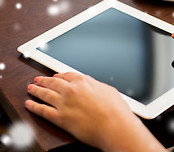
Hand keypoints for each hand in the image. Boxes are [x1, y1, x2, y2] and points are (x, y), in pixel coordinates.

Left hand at [25, 72, 165, 151]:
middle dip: (43, 80)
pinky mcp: (60, 118)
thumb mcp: (108, 90)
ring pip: (44, 94)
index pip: (66, 74)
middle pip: (52, 82)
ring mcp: (64, 103)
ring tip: (30, 89)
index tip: (54, 76)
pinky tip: (29, 104)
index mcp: (84, 81)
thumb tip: (92, 86)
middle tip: (37, 80)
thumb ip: (96, 86)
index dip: (58, 75)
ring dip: (35, 90)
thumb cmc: (116, 110)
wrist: (115, 126)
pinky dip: (34, 107)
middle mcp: (71, 90)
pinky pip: (42, 111)